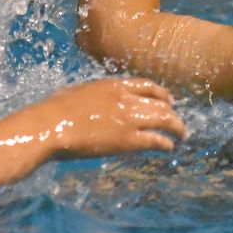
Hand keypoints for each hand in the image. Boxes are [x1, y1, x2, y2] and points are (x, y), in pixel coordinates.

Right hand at [35, 77, 186, 158]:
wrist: (51, 125)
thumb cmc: (55, 109)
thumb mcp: (79, 92)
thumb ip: (94, 94)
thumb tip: (91, 99)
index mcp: (114, 85)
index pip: (147, 86)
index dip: (161, 93)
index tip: (168, 100)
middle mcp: (127, 99)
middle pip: (160, 104)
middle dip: (171, 112)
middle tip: (177, 121)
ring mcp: (130, 119)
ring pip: (164, 120)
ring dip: (176, 127)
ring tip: (181, 135)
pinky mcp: (128, 140)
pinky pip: (155, 140)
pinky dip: (165, 143)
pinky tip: (169, 146)